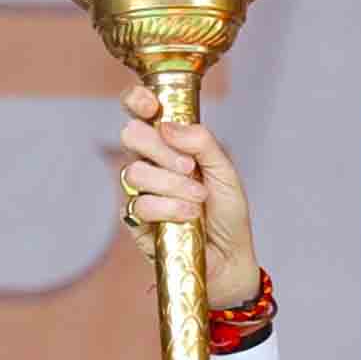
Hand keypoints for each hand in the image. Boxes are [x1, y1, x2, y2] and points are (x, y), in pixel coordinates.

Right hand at [118, 88, 260, 312]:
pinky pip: (139, 205)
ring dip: (171, 184)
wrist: (230, 258)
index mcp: (170, 143)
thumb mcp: (225, 171)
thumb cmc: (228, 214)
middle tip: (189, 167)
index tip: (152, 107)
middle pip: (130, 135)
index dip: (138, 101)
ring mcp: (140, 191)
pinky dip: (168, 208)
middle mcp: (151, 163)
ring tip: (198, 198)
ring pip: (134, 172)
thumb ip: (202, 143)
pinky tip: (189, 215)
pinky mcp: (135, 222)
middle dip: (160, 148)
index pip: (140, 111)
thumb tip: (168, 125)